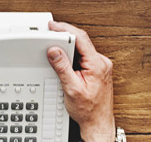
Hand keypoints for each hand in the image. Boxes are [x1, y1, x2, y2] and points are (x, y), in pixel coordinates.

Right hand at [46, 21, 116, 141]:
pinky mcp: (97, 70)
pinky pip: (83, 56)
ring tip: (54, 49)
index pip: (80, 39)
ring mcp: (100, 66)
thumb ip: (62, 68)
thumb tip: (54, 51)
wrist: (98, 123)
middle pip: (81, 41)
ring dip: (68, 48)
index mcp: (97, 65)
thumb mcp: (71, 89)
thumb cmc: (89, 111)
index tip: (53, 26)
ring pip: (81, 49)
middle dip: (64, 37)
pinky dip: (72, 56)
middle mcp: (101, 63)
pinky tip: (64, 60)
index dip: (65, 29)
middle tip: (49, 34)